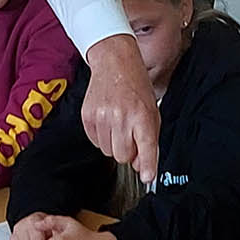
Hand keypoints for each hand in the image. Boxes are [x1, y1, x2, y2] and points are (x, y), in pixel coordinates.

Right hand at [82, 34, 159, 183]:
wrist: (114, 62)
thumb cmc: (136, 86)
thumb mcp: (152, 110)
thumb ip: (150, 139)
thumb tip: (141, 166)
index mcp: (142, 115)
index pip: (146, 148)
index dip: (147, 167)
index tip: (147, 177)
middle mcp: (121, 117)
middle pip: (123, 157)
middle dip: (128, 151)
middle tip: (130, 134)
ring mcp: (102, 117)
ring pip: (108, 152)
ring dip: (114, 143)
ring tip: (119, 122)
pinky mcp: (87, 117)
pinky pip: (95, 142)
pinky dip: (102, 136)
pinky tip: (107, 120)